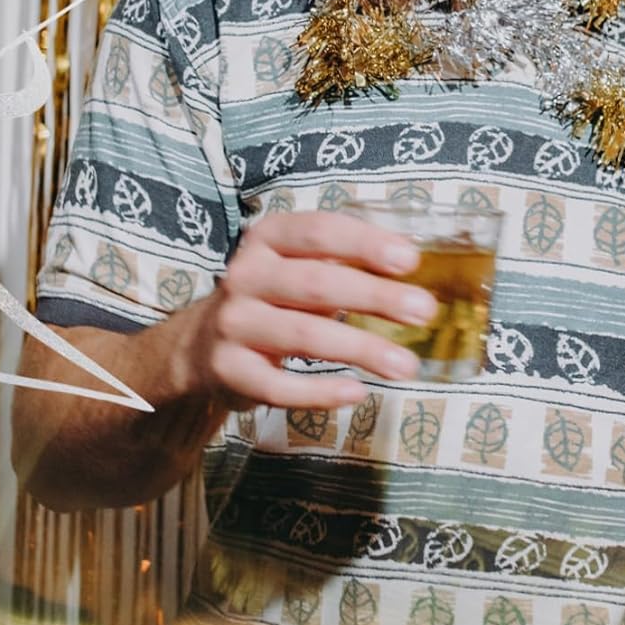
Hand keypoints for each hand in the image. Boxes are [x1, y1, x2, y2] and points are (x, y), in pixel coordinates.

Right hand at [188, 210, 438, 410]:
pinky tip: (356, 392)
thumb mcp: (298, 264)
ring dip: (360, 349)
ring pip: (303, 335)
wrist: (201, 343)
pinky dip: (319, 391)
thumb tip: (408, 266)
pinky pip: (278, 385)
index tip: (410, 260)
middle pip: (316, 283)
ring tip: (406, 365)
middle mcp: (245, 275)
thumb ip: (345, 261)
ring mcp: (234, 324)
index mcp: (268, 238)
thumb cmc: (273, 295)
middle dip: (375, 297)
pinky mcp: (230, 370)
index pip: (319, 232)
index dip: (365, 243)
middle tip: (424, 311)